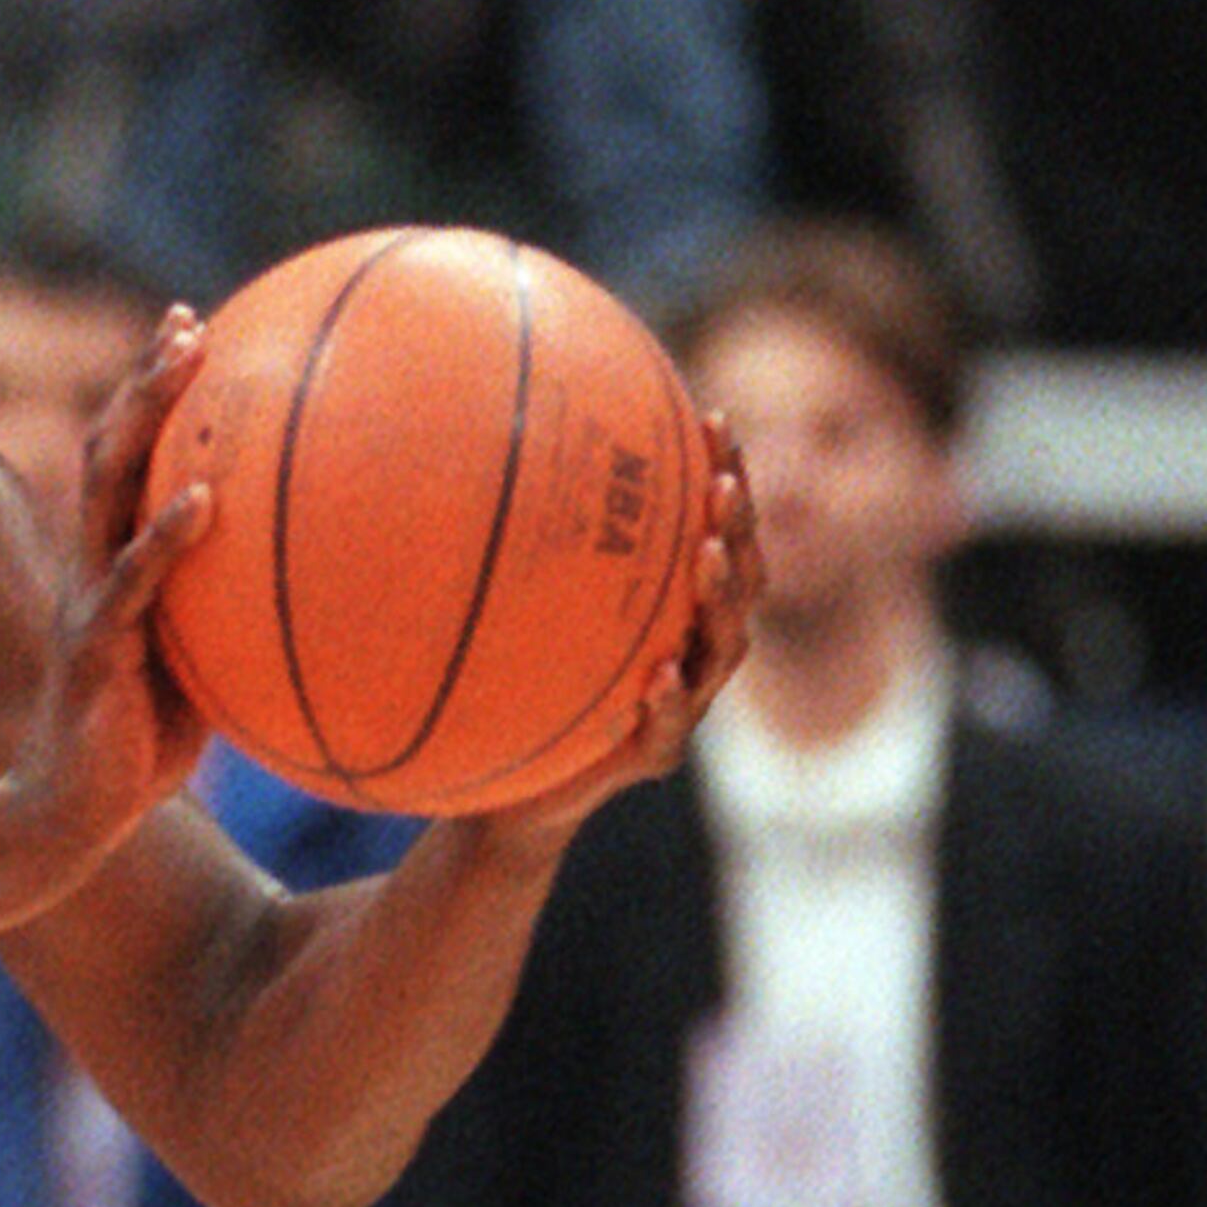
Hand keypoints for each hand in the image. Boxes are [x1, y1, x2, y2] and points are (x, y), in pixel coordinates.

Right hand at [12, 306, 217, 848]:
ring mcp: (86, 600)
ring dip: (142, 420)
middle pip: (106, 448)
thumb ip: (229, 615)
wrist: (71, 817)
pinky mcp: (94, 647)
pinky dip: (168, 536)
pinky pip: (133, 581)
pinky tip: (206, 500)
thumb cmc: (140, 747)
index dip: (149, 393)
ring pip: (106, 489)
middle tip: (186, 324)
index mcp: (109, 564)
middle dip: (144, 382)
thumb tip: (323, 587)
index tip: (193, 330)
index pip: (123, 459)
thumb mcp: (194, 664)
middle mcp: (88, 566)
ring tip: (184, 367)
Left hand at [476, 414, 764, 854]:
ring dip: (720, 598)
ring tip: (709, 554)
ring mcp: (677, 705)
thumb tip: (465, 437)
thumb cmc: (512, 681)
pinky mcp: (648, 757)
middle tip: (725, 482)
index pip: (716, 531)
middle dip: (740, 528)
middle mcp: (687, 649)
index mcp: (669, 607)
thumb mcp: (512, 605)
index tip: (716, 416)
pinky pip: (666, 732)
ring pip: (722, 650)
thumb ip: (511, 541)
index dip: (726, 476)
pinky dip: (666, 701)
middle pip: (741, 582)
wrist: (500, 790)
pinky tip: (658, 674)